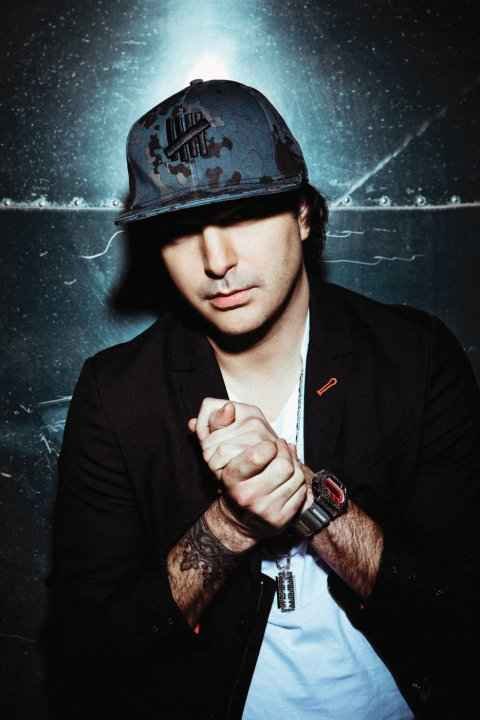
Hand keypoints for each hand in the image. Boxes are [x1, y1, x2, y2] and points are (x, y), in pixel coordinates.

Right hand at [190, 398, 305, 540]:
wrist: (238, 517)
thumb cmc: (232, 477)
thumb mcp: (217, 451)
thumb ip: (218, 425)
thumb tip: (227, 407)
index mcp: (231, 478)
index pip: (258, 455)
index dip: (269, 446)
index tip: (268, 444)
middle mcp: (247, 496)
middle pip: (283, 465)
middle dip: (285, 453)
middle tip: (280, 449)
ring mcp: (264, 510)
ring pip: (295, 476)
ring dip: (294, 465)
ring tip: (285, 460)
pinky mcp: (280, 519)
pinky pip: (301, 492)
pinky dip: (299, 482)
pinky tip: (290, 478)